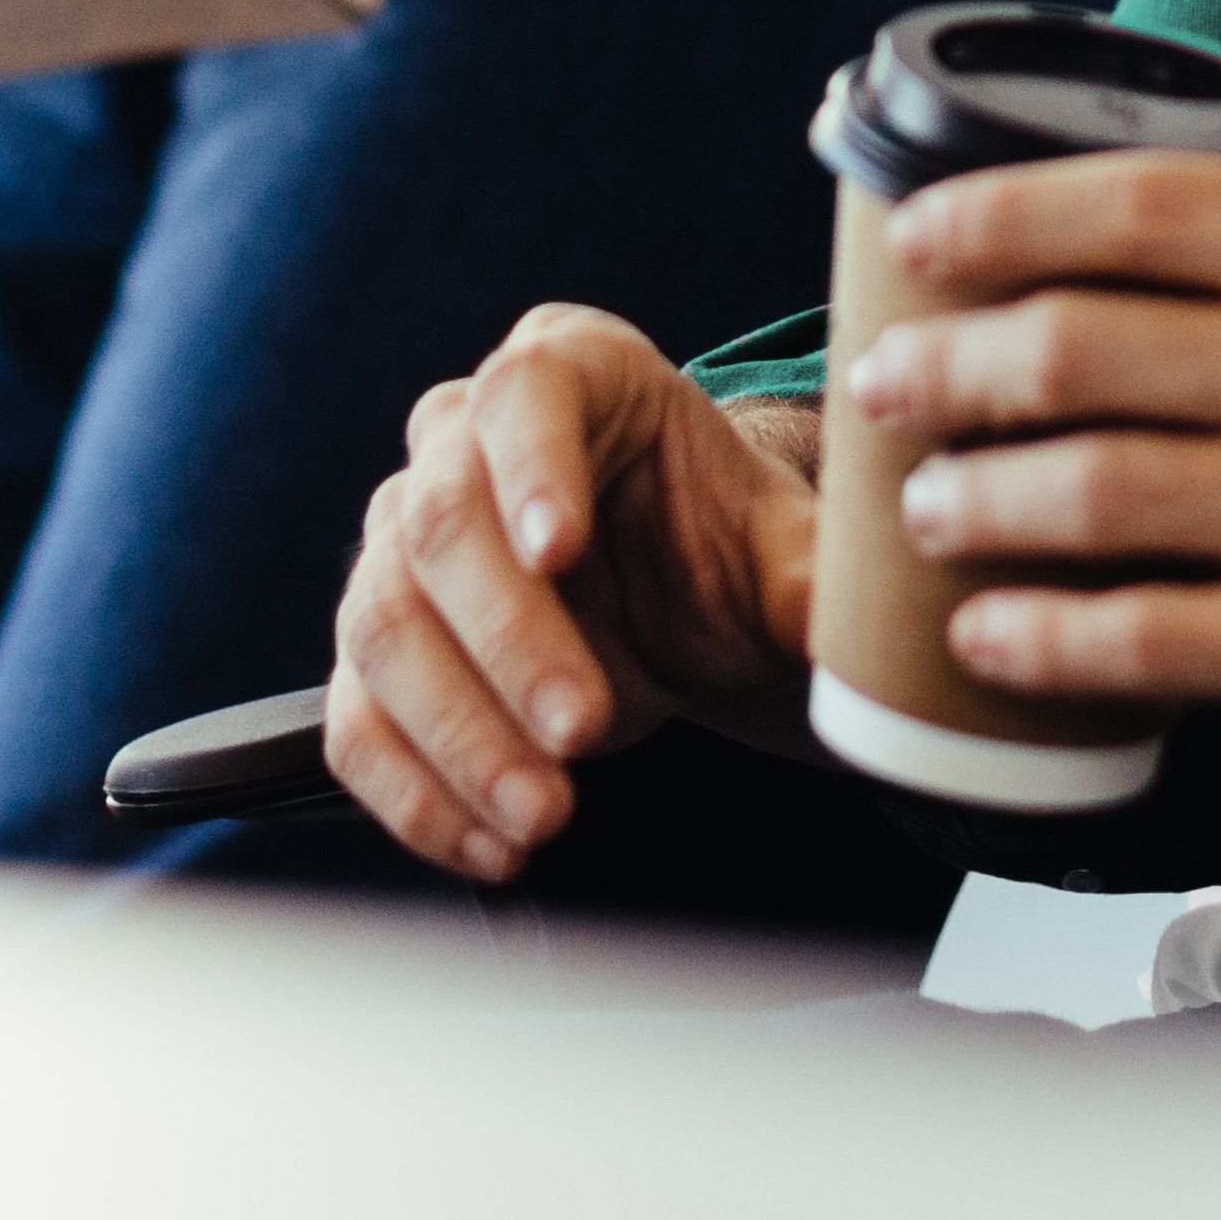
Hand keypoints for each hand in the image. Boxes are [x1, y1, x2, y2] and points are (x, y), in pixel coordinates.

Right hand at [322, 305, 825, 883]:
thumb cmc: (718, 548)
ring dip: (458, 732)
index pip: (524, 394)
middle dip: (509, 638)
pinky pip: (356, 717)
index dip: (533, 469)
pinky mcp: (375, 649)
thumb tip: (864, 639)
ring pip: (384, 623)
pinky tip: (488, 848)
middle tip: (583, 731)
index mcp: (566, 371)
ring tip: (543, 817)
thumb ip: (811, 582)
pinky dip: (411, 792)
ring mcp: (398, 543)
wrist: (671, 605)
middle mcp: (457, 440)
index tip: (562, 550)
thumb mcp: (777, 553)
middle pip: (440, 520)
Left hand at [852, 159, 1220, 852]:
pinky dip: (1045, 637)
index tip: (917, 239)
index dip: (1001, 212)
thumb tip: (1073, 268)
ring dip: (976, 502)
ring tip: (927, 511)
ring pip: (1097, 490)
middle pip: (1084, 346)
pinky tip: (989, 638)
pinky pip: (1153, 637)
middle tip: (884, 389)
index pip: (1141, 202)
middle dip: (947, 369)